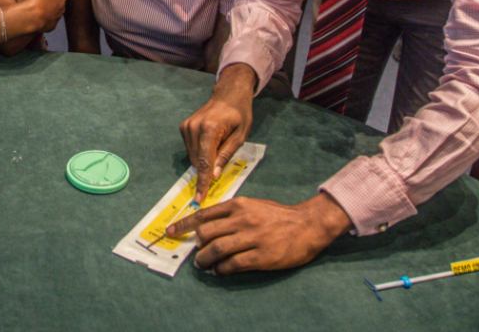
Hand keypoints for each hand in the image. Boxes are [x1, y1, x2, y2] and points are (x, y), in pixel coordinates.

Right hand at [19, 0, 66, 32]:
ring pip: (53, 13)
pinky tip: (36, 17)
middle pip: (56, 3)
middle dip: (50, 2)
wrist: (30, 17)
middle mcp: (62, 9)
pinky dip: (44, 20)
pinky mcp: (50, 27)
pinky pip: (48, 22)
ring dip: (47, 11)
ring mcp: (56, 19)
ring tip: (36, 9)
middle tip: (38, 0)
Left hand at [167, 192, 352, 273]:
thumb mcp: (252, 205)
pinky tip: (219, 271)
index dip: (184, 225)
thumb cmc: (277, 215)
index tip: (171, 231)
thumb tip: (206, 225)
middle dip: (196, 245)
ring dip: (205, 259)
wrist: (307, 225)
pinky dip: (222, 269)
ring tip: (202, 264)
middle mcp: (242, 219)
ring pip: (217, 249)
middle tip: (195, 253)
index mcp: (238, 205)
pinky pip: (234, 264)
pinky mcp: (261, 256)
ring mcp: (252, 238)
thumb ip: (231, 213)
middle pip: (207, 233)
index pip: (204, 215)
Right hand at [180, 63, 255, 201]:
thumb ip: (225, 155)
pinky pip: (190, 149)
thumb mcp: (240, 136)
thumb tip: (214, 176)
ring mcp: (186, 127)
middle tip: (220, 169)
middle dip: (206, 171)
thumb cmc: (239, 114)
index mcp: (209, 129)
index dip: (203, 182)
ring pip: (192, 157)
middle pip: (197, 161)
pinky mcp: (184, 127)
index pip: (204, 162)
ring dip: (203, 161)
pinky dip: (199, 153)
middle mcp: (193, 128)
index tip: (199, 199)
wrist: (229, 94)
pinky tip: (210, 144)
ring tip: (218, 148)